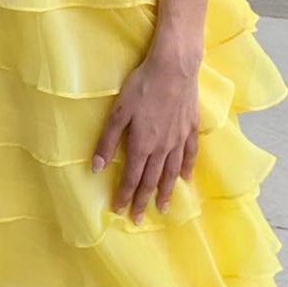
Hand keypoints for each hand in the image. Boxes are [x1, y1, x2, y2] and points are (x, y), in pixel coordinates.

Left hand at [91, 42, 200, 221]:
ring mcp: (179, 139)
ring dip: (166, 191)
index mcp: (142, 145)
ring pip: (172, 172)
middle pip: (152, 180)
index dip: (125, 196)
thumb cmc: (142, 86)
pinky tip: (186, 179)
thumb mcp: (118, 112)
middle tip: (139, 218)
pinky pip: (190, 154)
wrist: (174, 67)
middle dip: (143, 200)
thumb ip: (108, 141)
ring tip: (163, 208)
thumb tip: (96, 168)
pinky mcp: (191, 128)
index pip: (132, 178)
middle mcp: (162, 148)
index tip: (119, 211)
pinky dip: (187, 169)